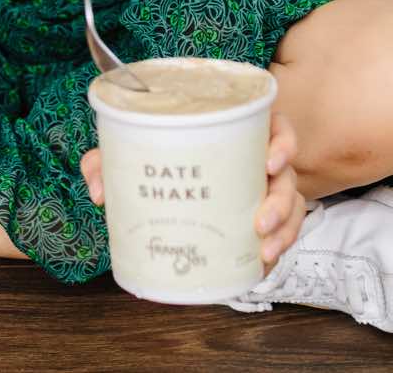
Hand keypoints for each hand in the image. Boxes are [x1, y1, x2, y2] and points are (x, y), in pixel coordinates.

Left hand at [79, 112, 306, 271]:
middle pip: (286, 176)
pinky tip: (261, 264)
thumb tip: (101, 192)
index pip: (276, 128)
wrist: (160, 184)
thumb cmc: (154, 160)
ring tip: (264, 250)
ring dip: (284, 230)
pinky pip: (282, 234)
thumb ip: (106, 162)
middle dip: (280, 201)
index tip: (270, 161)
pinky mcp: (262, 221)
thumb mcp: (128, 155)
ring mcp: (262, 192)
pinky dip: (276, 249)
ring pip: (291, 208)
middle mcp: (257, 162)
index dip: (283, 143)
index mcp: (237, 134)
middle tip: (259, 221)